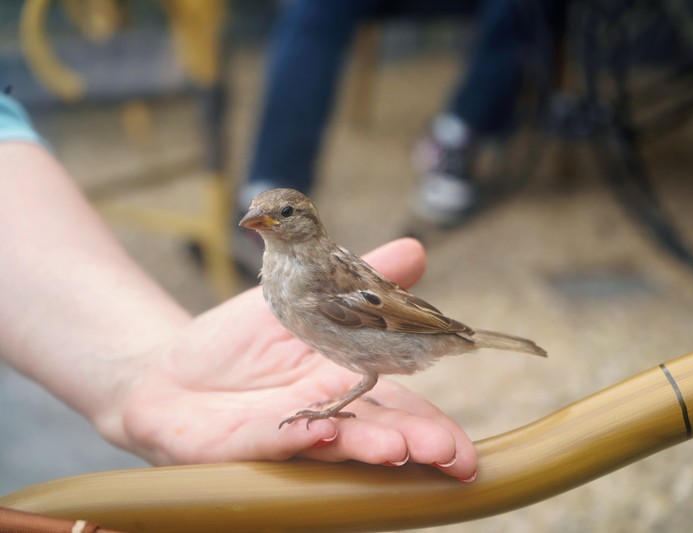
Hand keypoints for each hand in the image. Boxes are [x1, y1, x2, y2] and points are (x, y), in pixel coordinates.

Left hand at [115, 238, 477, 480]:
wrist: (169, 369)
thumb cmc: (242, 341)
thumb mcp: (311, 293)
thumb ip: (365, 272)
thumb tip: (418, 250)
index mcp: (346, 383)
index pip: (399, 409)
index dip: (434, 426)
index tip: (467, 446)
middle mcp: (323, 414)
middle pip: (378, 434)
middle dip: (417, 444)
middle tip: (453, 454)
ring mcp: (283, 432)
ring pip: (332, 446)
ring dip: (367, 447)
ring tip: (400, 449)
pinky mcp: (238, 440)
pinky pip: (269, 437)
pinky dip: (296, 435)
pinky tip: (319, 431)